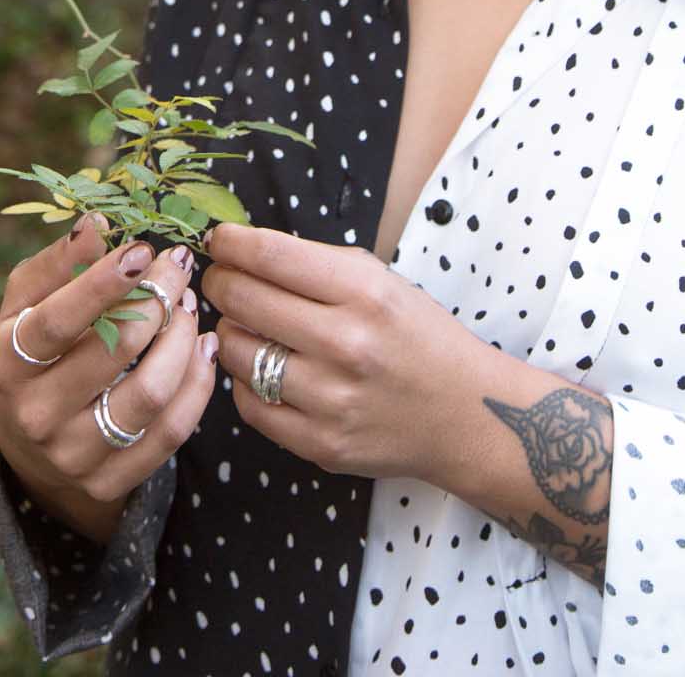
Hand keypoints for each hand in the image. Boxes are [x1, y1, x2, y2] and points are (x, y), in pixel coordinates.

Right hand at [0, 213, 218, 539]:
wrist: (30, 440)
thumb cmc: (34, 345)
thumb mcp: (27, 300)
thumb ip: (58, 261)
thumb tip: (96, 224)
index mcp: (8, 362)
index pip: (58, 321)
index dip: (103, 283)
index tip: (142, 249)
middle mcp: (36, 414)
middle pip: (114, 353)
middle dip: (157, 299)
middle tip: (178, 266)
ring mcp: (73, 456)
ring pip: (151, 395)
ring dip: (183, 340)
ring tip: (189, 305)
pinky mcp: (109, 482)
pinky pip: (171, 432)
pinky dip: (198, 383)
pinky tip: (204, 346)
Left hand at [202, 223, 477, 485]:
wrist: (465, 413)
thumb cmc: (417, 336)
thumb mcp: (381, 281)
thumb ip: (316, 264)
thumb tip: (245, 251)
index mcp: (364, 292)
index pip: (271, 255)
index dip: (232, 242)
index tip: (219, 239)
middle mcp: (346, 344)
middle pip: (244, 299)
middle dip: (221, 282)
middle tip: (220, 279)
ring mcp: (332, 399)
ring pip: (238, 353)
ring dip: (231, 332)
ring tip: (246, 326)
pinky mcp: (322, 445)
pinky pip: (251, 406)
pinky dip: (246, 382)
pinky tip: (262, 369)